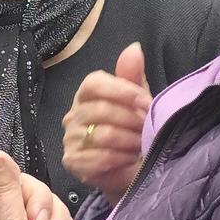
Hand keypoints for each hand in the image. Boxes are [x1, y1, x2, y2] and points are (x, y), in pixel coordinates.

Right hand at [62, 42, 151, 199]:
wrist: (136, 172)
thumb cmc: (136, 134)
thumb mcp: (140, 102)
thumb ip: (133, 76)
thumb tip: (134, 48)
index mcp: (88, 95)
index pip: (94, 84)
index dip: (122, 91)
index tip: (146, 102)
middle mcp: (74, 115)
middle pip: (100, 110)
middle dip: (131, 121)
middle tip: (148, 130)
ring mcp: (70, 139)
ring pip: (101, 134)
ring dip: (129, 142)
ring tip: (142, 146)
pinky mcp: (72, 161)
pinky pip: (97, 157)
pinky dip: (119, 160)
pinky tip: (129, 160)